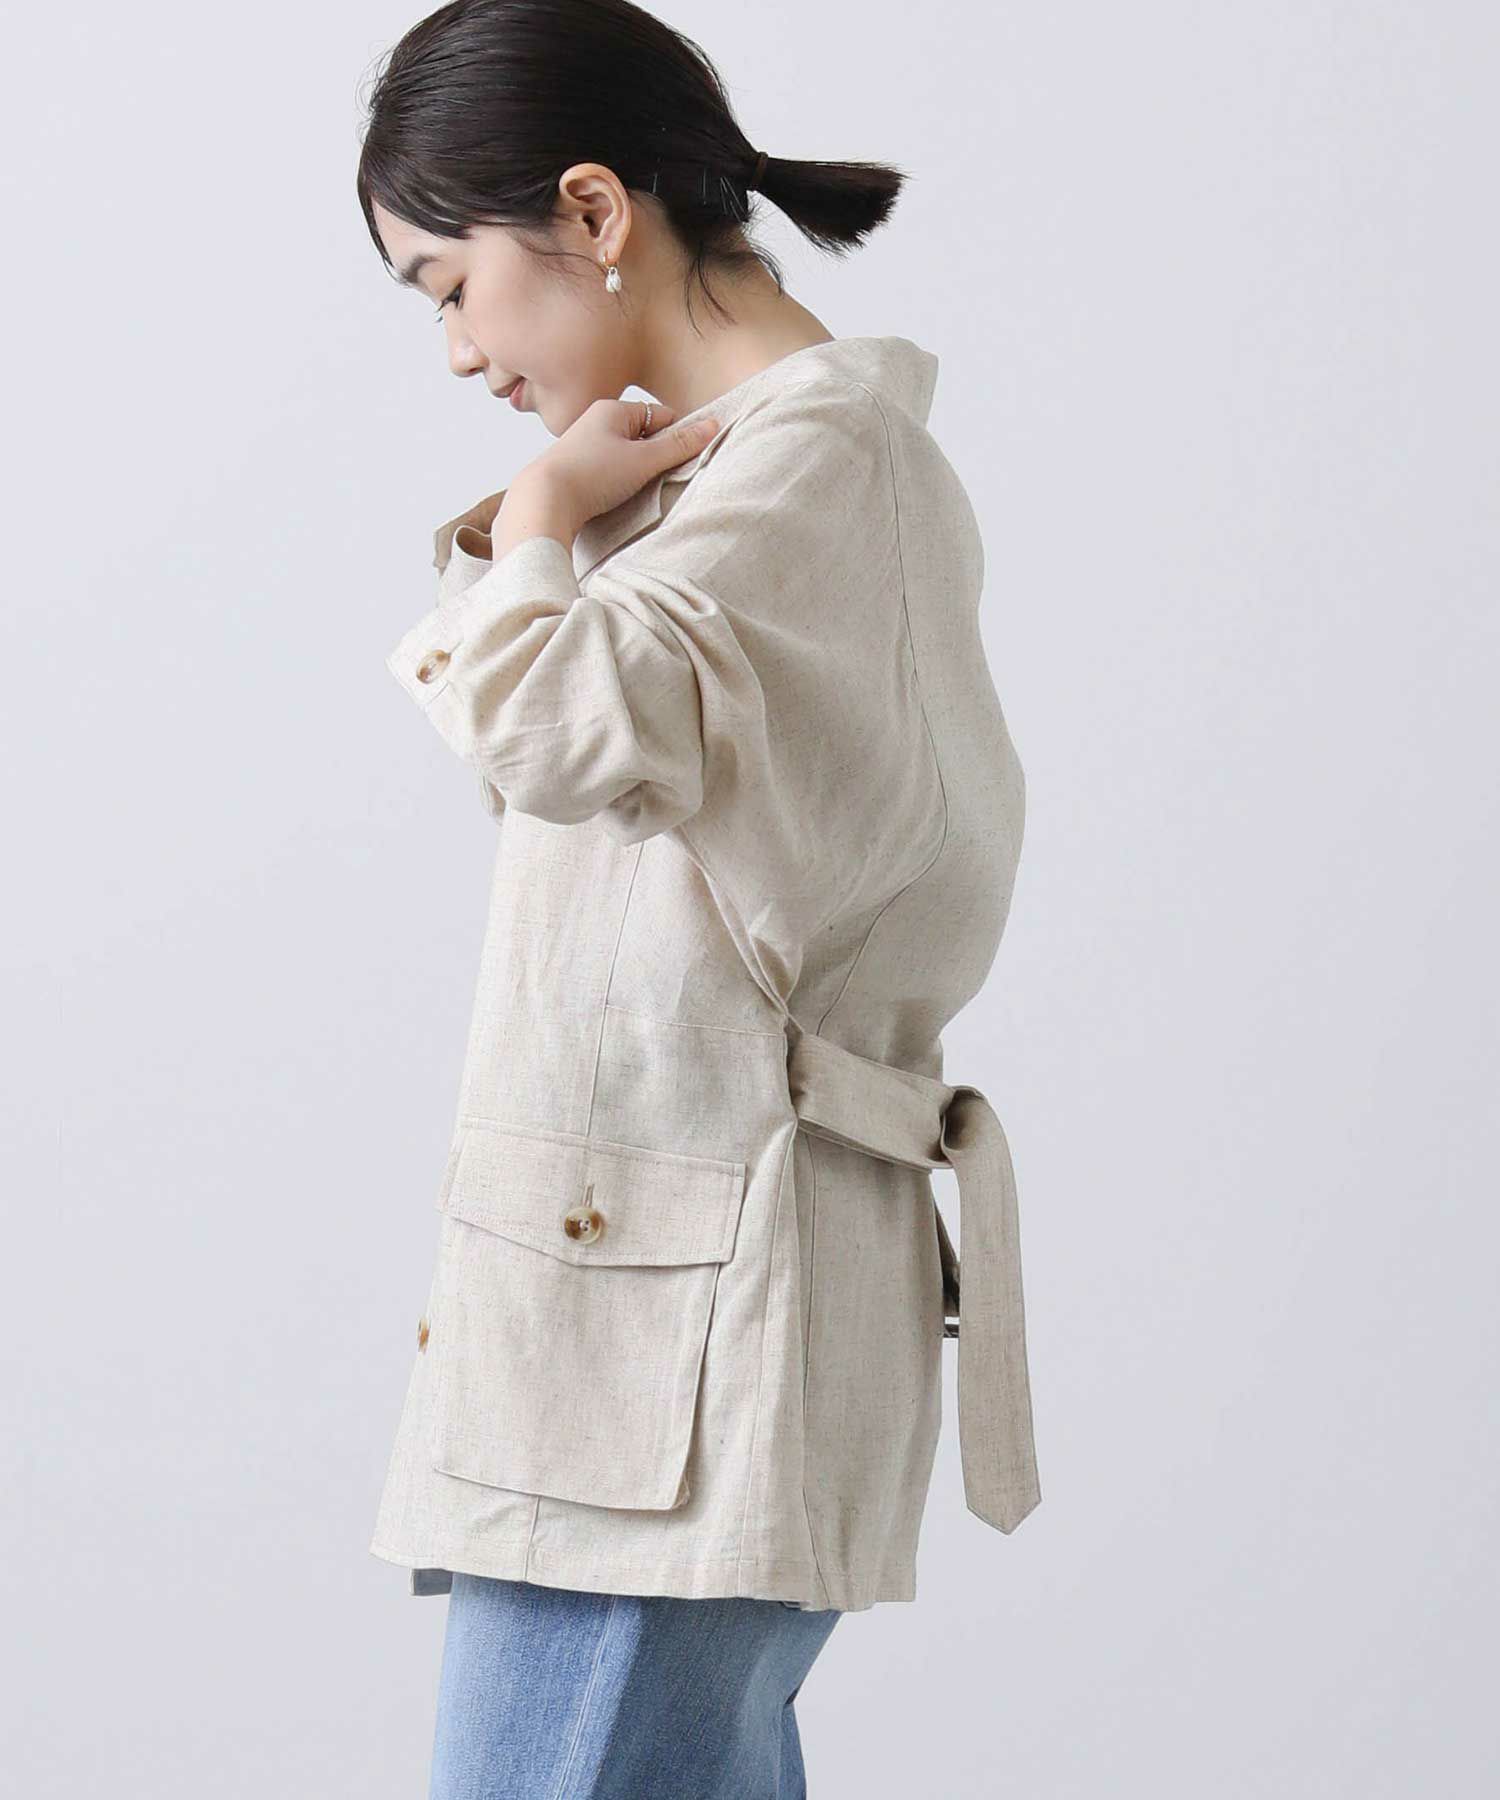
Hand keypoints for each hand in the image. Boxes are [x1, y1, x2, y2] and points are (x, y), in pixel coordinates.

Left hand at [510, 397, 720, 537]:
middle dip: (657, 457)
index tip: (683, 460)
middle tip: (660, 478)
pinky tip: (617, 498)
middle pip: (644, 436)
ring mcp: (585, 446)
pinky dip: (619, 484)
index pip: (661, 416)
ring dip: (638, 474)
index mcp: (612, 409)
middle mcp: (596, 422)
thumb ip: (680, 445)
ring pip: (627, 456)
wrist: (542, 501)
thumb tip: (713, 426)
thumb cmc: (590, 476)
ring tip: (635, 491)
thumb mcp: (643, 460)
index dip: (677, 438)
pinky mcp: (577, 470)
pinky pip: (610, 472)